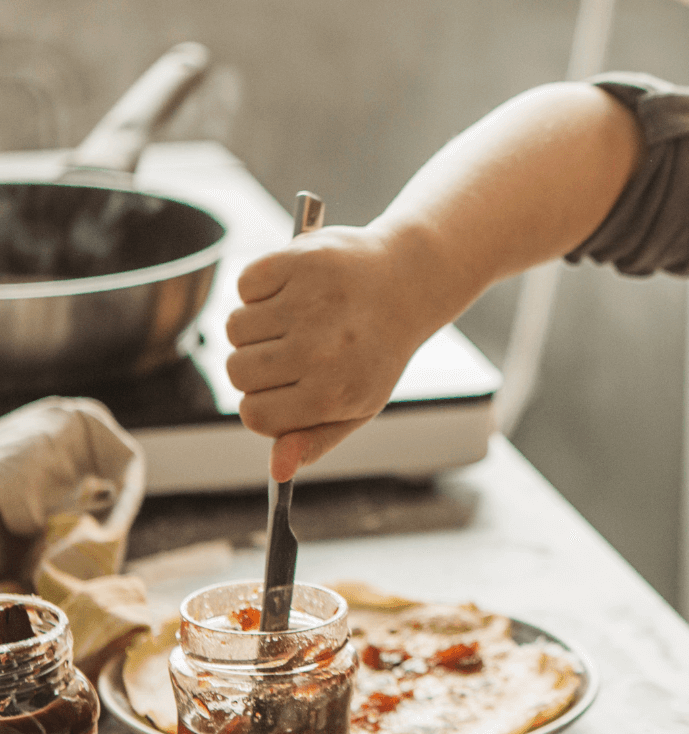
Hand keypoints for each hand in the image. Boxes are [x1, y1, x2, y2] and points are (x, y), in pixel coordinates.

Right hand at [226, 224, 433, 481]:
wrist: (408, 282)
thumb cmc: (376, 351)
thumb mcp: (358, 404)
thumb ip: (316, 440)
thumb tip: (278, 472)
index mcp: (333, 393)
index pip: (254, 415)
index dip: (264, 404)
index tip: (287, 389)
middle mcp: (319, 350)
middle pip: (237, 372)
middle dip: (257, 365)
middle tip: (296, 349)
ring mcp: (308, 303)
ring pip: (235, 328)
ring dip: (256, 325)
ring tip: (300, 318)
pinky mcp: (299, 261)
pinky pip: (244, 285)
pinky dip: (261, 287)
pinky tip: (299, 289)